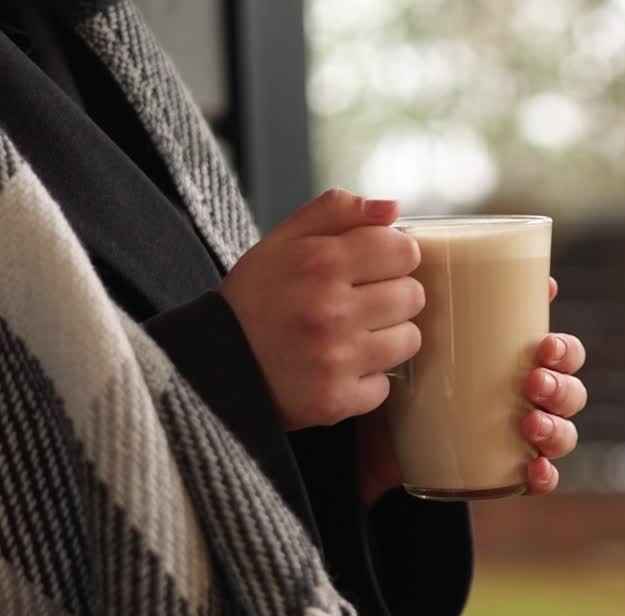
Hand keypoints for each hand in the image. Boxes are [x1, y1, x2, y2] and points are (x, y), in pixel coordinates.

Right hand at [220, 189, 424, 430]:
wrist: (211, 365)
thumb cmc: (255, 298)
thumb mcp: (284, 240)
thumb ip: (338, 212)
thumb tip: (392, 208)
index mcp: (320, 262)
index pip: (404, 251)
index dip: (392, 256)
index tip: (374, 266)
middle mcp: (330, 310)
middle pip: (413, 295)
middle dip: (392, 295)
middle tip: (360, 303)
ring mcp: (335, 359)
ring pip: (409, 340)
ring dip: (387, 337)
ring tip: (351, 335)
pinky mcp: (336, 399)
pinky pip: (385, 386)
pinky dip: (366, 380)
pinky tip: (337, 368)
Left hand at [355, 278, 587, 503]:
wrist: (369, 433)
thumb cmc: (402, 368)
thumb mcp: (413, 329)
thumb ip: (419, 283)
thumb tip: (404, 225)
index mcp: (520, 359)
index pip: (563, 352)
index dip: (565, 351)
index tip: (542, 347)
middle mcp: (528, 396)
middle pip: (570, 391)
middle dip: (562, 386)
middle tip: (533, 381)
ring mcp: (519, 436)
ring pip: (563, 432)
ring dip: (558, 427)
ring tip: (531, 422)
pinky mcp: (502, 470)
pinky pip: (540, 479)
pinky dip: (545, 476)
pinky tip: (534, 471)